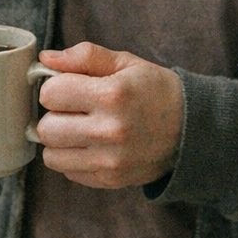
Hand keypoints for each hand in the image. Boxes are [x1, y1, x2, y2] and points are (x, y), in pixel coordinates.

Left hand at [33, 42, 183, 188]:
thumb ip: (84, 56)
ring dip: (59, 138)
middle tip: (73, 107)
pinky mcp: (110, 180)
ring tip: (79, 126)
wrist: (192, 128)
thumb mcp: (126, 63)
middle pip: (46, 127)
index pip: (50, 93)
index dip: (55, 85)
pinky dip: (72, 157)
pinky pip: (68, 171)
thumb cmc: (156, 89)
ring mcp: (109, 160)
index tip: (68, 84)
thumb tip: (45, 58)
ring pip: (51, 154)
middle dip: (54, 113)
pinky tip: (91, 143)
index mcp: (111, 95)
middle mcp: (108, 131)